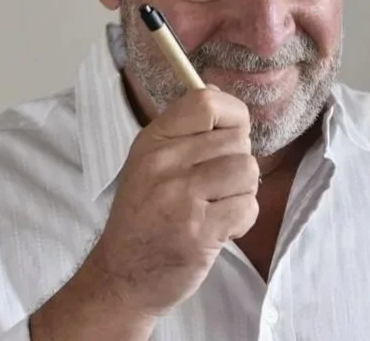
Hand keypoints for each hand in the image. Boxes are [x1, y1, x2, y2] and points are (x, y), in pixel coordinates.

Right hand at [87, 86, 259, 319]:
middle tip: (215, 187)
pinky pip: (248, 206)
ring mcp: (181, 197)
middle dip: (237, 163)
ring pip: (247, 170)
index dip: (232, 116)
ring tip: (216, 207)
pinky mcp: (199, 231)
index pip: (206, 102)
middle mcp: (164, 164)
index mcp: (153, 141)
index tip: (229, 136)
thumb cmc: (144, 217)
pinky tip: (219, 229)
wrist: (121, 277)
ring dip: (242, 192)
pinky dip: (242, 221)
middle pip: (237, 140)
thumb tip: (218, 92)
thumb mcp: (151, 162)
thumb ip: (185, 130)